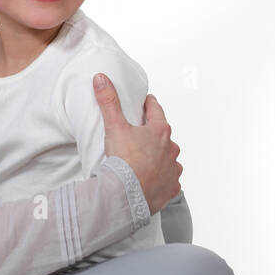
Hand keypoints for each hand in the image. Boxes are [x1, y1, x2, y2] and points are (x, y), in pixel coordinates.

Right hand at [94, 74, 181, 214]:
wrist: (127, 195)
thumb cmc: (124, 161)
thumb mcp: (114, 126)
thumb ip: (108, 101)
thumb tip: (101, 78)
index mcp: (160, 130)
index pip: (156, 109)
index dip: (148, 104)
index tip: (144, 102)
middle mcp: (171, 148)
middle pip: (164, 134)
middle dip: (153, 133)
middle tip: (139, 134)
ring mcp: (173, 168)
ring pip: (169, 157)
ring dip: (160, 157)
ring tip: (144, 161)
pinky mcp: (171, 187)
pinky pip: (170, 180)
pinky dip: (163, 178)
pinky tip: (152, 179)